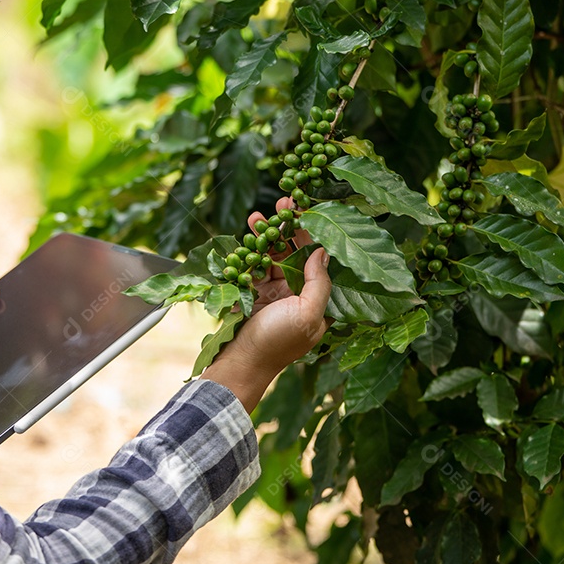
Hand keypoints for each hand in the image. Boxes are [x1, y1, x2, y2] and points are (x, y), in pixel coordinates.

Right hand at [201, 202, 331, 411]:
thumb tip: (322, 251)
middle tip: (285, 202)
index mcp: (321, 301)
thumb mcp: (307, 313)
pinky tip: (248, 231)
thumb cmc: (278, 342)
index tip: (311, 211)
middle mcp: (301, 294)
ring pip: (276, 254)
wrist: (240, 361)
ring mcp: (278, 292)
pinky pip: (256, 263)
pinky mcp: (256, 291)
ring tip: (259, 215)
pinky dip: (253, 247)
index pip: (324, 261)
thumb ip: (318, 283)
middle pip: (299, 252)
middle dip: (292, 227)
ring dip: (268, 233)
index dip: (318, 234)